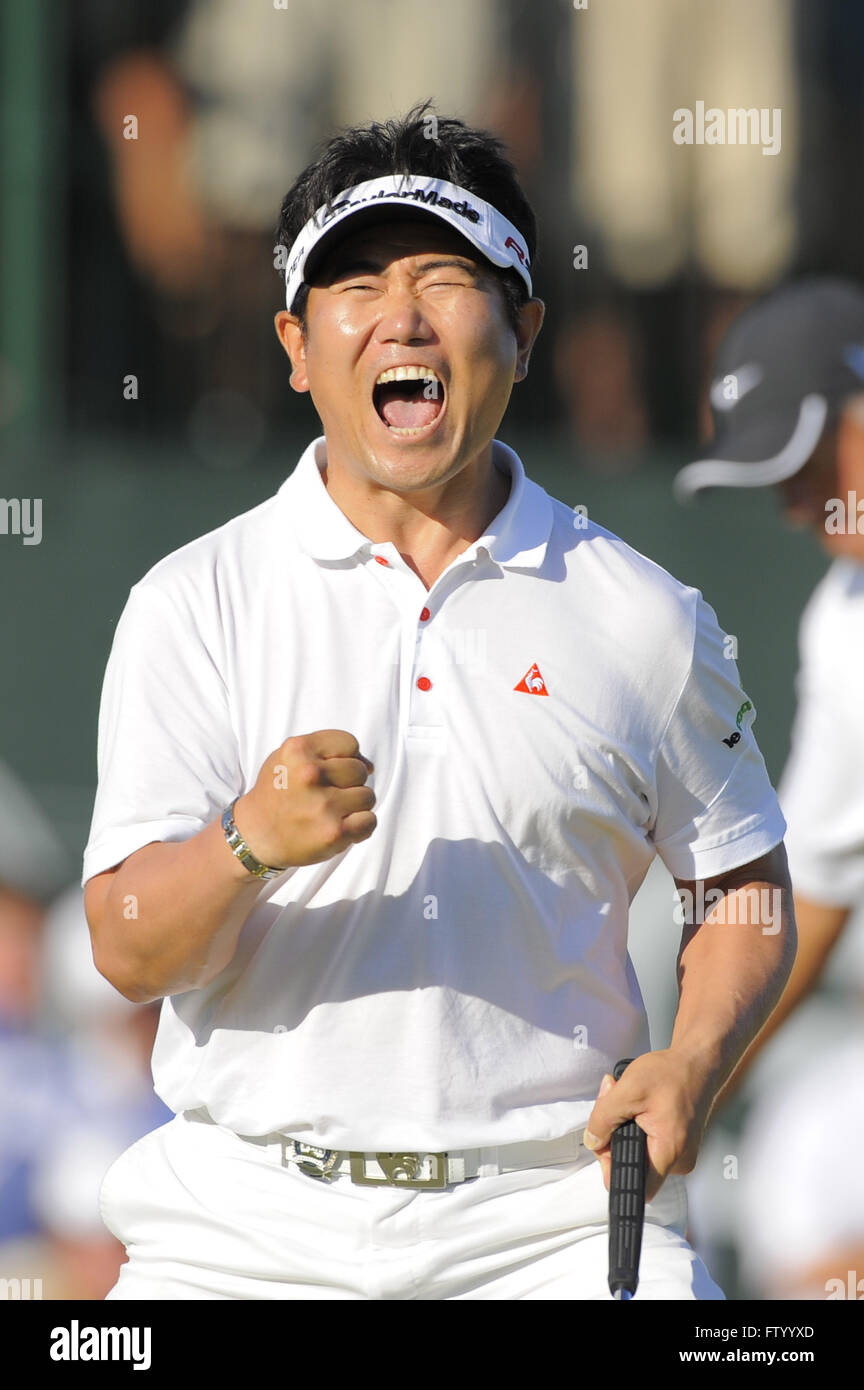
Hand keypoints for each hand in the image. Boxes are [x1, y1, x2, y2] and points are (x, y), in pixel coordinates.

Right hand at [233, 730, 375, 868]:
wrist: (256, 835)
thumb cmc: (279, 792)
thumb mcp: (290, 757)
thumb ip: (327, 750)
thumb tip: (369, 766)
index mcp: (298, 749)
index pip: (349, 744)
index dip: (344, 758)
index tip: (328, 772)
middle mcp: (310, 774)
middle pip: (360, 770)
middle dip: (349, 783)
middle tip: (326, 795)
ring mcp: (323, 805)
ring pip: (367, 796)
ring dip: (355, 806)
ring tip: (331, 812)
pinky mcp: (334, 832)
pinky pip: (370, 821)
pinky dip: (360, 826)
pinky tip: (340, 826)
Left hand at [583, 1050, 713, 1202]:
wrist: (698, 1063)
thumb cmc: (673, 1073)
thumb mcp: (627, 1091)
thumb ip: (603, 1120)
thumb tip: (592, 1141)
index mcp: (669, 1151)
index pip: (636, 1187)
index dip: (613, 1170)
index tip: (606, 1147)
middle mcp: (679, 1160)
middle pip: (632, 1166)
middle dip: (614, 1138)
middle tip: (614, 1108)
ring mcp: (680, 1154)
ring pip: (638, 1153)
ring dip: (623, 1128)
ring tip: (628, 1101)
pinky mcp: (678, 1145)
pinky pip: (649, 1145)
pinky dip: (637, 1126)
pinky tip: (637, 1106)